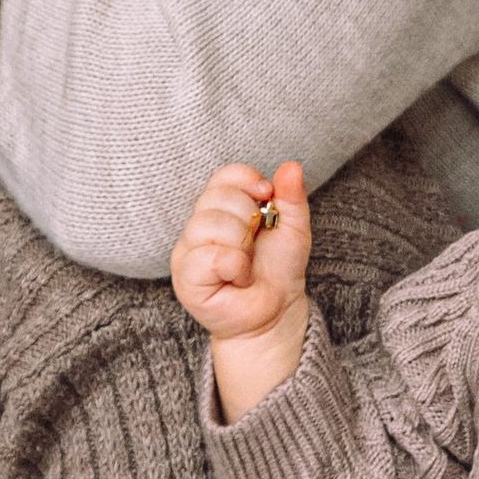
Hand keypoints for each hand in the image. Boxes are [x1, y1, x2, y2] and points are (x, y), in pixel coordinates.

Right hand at [172, 161, 311, 417]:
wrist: (275, 312)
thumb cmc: (278, 270)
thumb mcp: (293, 229)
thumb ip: (292, 197)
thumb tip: (291, 166)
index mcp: (221, 208)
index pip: (223, 176)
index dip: (247, 180)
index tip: (267, 196)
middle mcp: (199, 226)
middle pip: (217, 197)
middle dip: (248, 218)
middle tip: (255, 243)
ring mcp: (187, 251)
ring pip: (208, 224)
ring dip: (240, 244)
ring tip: (245, 263)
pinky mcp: (185, 277)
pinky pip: (207, 256)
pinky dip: (233, 265)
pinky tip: (237, 278)